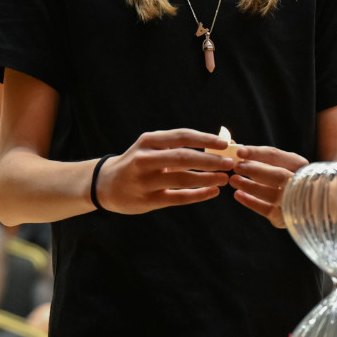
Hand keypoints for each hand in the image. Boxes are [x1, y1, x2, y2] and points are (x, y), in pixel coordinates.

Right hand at [96, 129, 233, 214]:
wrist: (105, 185)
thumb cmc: (138, 162)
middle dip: (210, 160)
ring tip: (226, 178)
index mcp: (149, 141)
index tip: (225, 143)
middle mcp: (145, 159)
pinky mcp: (147, 200)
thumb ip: (178, 146)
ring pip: (182, 179)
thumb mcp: (151, 148)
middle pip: (183, 158)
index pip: (181, 136)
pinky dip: (198, 195)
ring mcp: (145, 181)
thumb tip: (218, 144)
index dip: (205, 139)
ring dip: (207, 178)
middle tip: (231, 163)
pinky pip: (178, 198)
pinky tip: (213, 192)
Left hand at [230, 144, 308, 228]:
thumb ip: (255, 157)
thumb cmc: (283, 179)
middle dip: (255, 170)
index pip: (275, 155)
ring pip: (273, 194)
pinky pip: (268, 211)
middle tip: (236, 167)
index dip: (256, 152)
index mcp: (299, 165)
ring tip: (233, 180)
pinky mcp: (286, 218)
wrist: (306, 204)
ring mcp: (295, 202)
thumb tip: (232, 144)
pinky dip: (252, 203)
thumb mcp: (275, 165)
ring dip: (251, 186)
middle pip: (278, 175)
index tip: (238, 151)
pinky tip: (238, 195)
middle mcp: (301, 182)